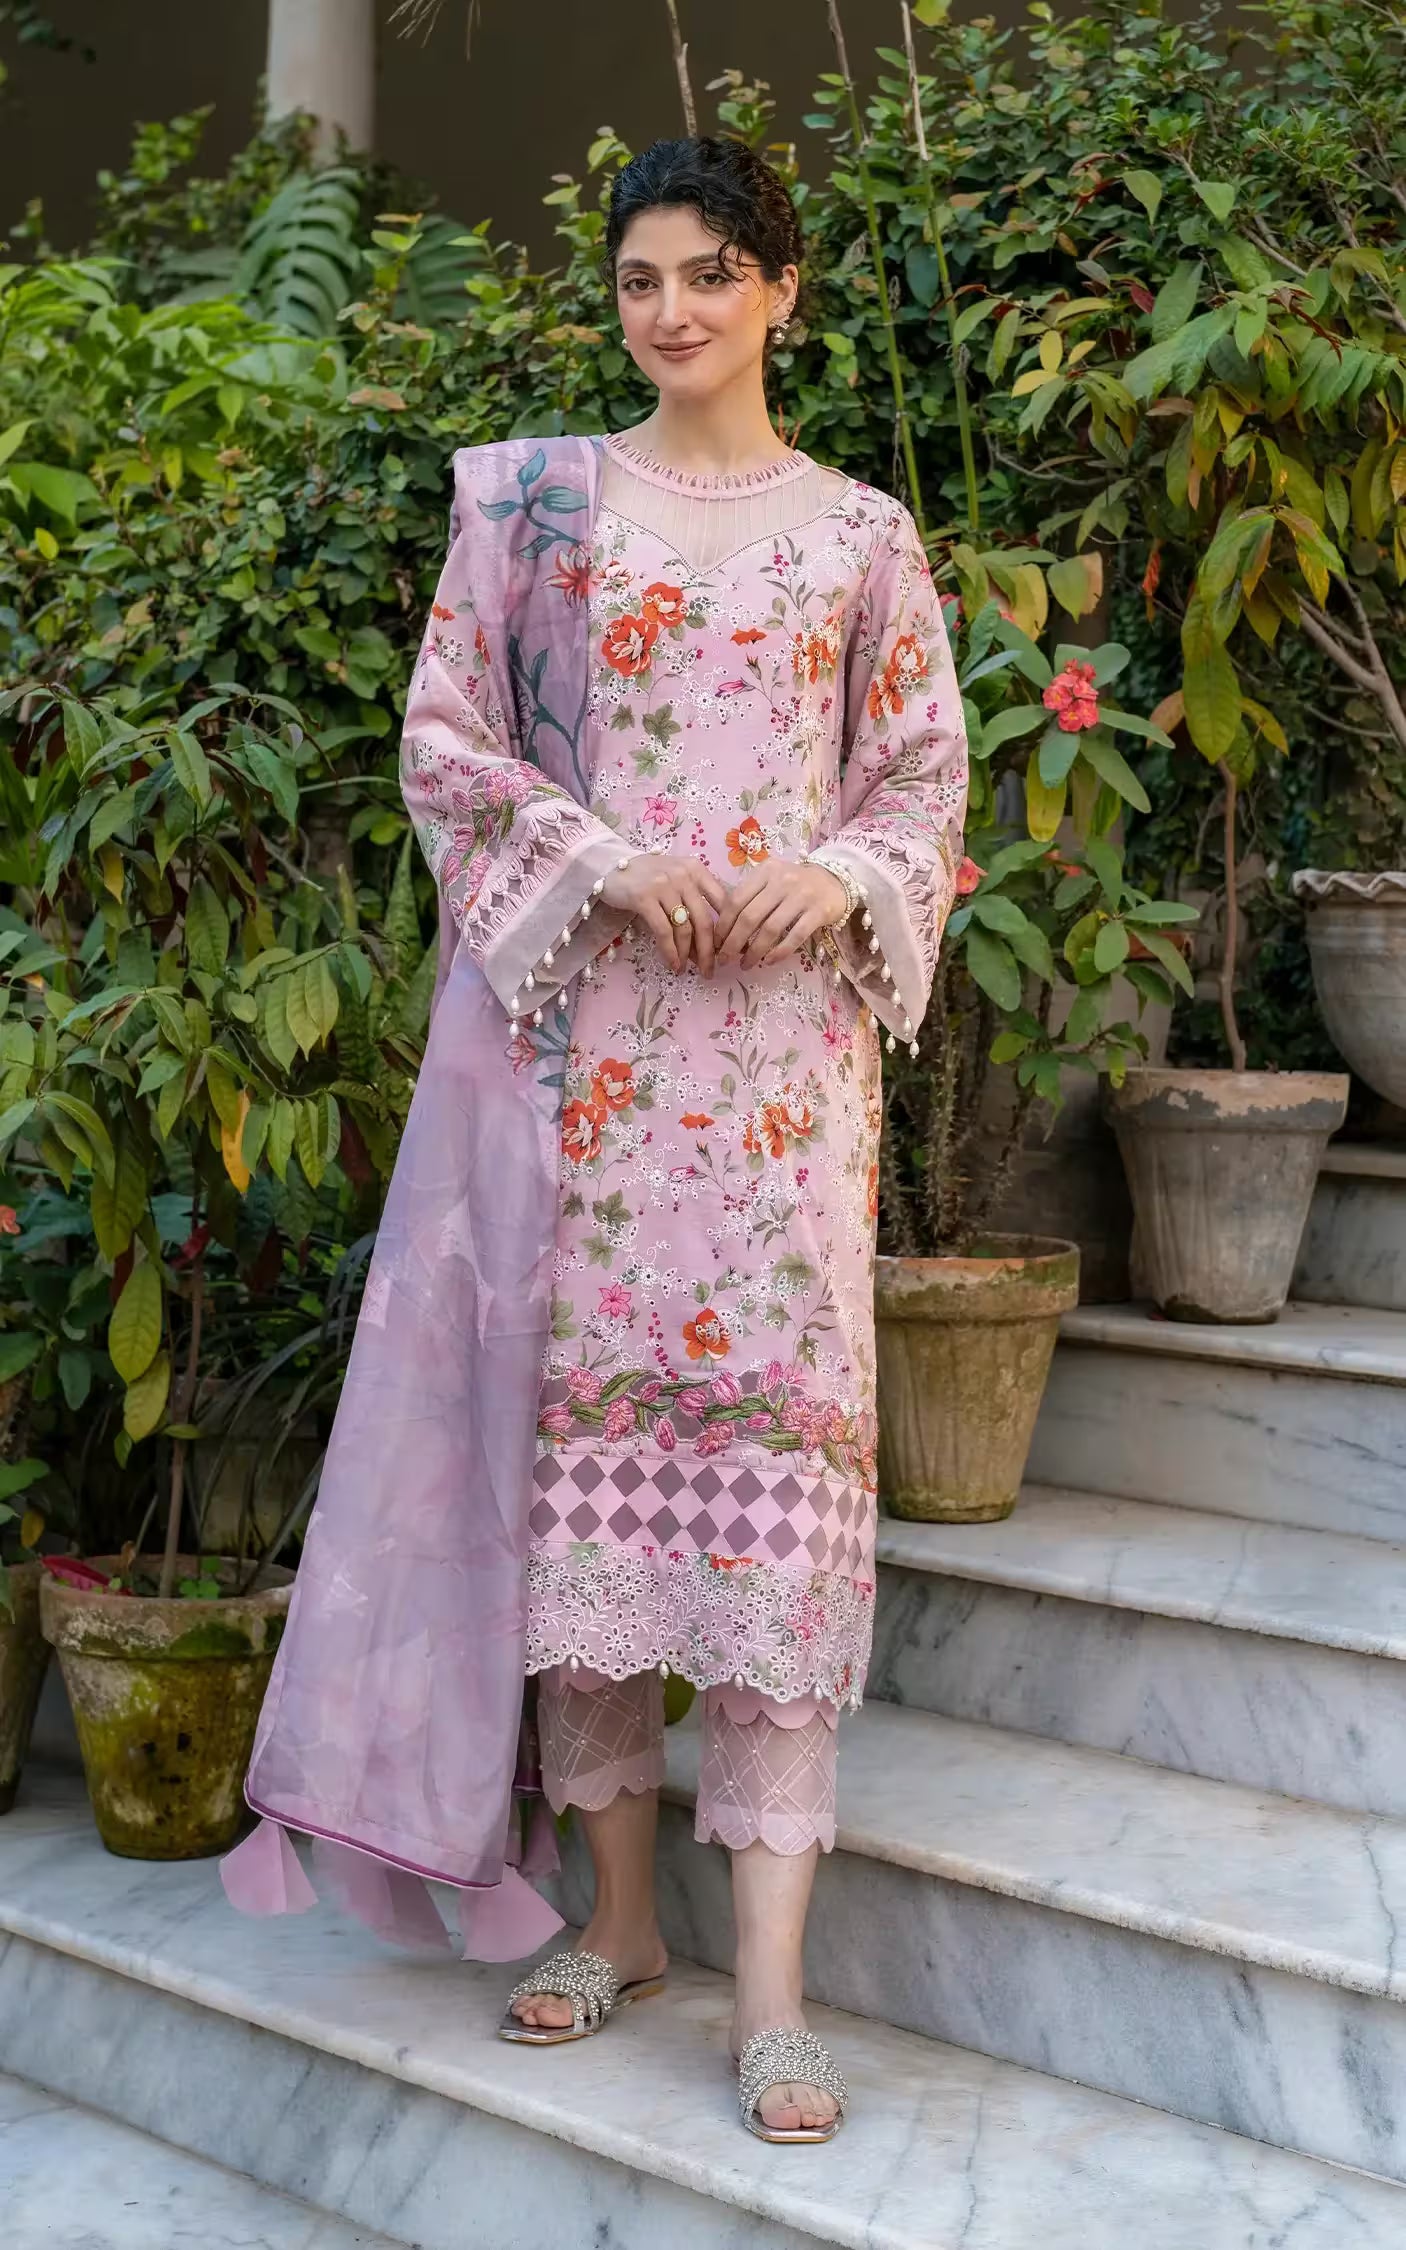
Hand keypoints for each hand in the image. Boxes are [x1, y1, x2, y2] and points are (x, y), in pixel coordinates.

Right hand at [600, 851, 728, 973]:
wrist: (610, 867)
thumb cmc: (647, 877)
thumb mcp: (677, 879)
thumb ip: (694, 900)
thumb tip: (710, 942)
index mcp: (697, 870)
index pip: (722, 903)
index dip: (727, 931)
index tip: (727, 951)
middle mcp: (683, 875)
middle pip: (704, 921)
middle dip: (709, 951)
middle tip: (710, 970)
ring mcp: (664, 885)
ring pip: (684, 928)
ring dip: (687, 955)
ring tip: (685, 969)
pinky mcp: (644, 898)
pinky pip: (663, 931)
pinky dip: (670, 951)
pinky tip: (672, 963)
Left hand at [712, 860, 849, 969]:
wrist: (836, 880)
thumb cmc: (795, 884)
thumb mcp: (771, 880)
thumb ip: (750, 897)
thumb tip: (725, 930)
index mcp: (765, 872)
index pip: (736, 900)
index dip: (723, 925)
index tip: (716, 942)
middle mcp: (782, 881)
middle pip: (750, 916)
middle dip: (733, 942)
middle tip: (725, 959)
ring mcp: (802, 896)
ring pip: (771, 929)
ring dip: (754, 951)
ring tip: (746, 964)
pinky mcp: (818, 912)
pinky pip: (795, 936)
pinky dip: (779, 952)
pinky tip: (769, 961)